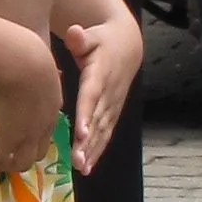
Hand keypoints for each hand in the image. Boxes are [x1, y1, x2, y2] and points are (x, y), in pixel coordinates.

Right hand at [0, 17, 66, 166]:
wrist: (21, 62)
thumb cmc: (26, 53)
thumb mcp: (33, 61)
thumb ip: (27, 67)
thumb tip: (13, 57)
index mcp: (53, 104)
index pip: (47, 129)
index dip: (34, 136)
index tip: (20, 138)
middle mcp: (45, 124)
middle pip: (39, 152)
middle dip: (24, 158)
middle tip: (5, 158)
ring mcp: (29, 134)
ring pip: (23, 162)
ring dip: (6, 166)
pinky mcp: (11, 138)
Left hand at [66, 10, 141, 174]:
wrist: (126, 45)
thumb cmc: (101, 39)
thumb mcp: (91, 34)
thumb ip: (81, 38)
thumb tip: (74, 34)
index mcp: (100, 74)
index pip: (92, 96)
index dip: (86, 115)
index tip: (80, 133)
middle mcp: (109, 93)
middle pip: (97, 120)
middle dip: (88, 142)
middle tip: (77, 161)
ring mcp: (113, 105)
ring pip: (102, 131)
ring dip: (92, 151)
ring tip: (81, 168)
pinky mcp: (113, 112)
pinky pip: (105, 133)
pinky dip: (97, 150)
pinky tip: (87, 167)